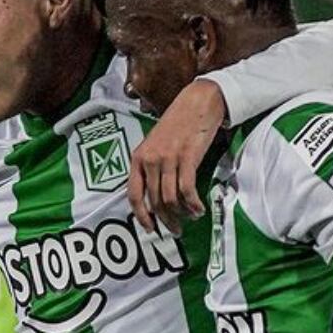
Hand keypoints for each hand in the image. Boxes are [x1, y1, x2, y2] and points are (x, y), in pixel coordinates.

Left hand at [129, 78, 223, 233]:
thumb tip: (156, 195)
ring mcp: (167, 158)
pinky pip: (187, 190)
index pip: (134, 194)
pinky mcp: (187, 157)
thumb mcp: (155, 144)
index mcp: (138, 158)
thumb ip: (152, 166)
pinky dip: (193, 204)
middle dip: (166, 220)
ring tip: (191, 217)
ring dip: (182, 214)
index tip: (150, 228)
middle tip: (176, 230)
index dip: (141, 215)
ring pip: (171, 198)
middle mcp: (150, 160)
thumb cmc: (177, 124)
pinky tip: (199, 208)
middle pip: (155, 201)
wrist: (196, 102)